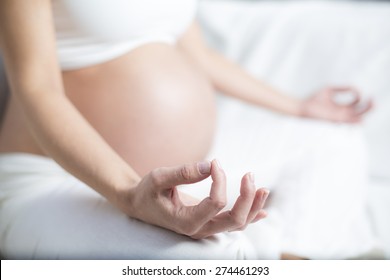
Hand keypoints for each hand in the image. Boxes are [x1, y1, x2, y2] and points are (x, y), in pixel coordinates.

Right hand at [116, 160, 268, 238]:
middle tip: (249, 175)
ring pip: (239, 224)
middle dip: (247, 198)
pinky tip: (263, 209)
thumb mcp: (158, 178)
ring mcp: (206, 228)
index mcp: (186, 221)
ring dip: (253, 207)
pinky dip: (250, 215)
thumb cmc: (147, 192)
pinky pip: (234, 224)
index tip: (214, 163)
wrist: (140, 205)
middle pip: (235, 220)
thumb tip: (208, 165)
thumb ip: (182, 172)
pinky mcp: (209, 222)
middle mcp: (199, 230)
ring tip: (263, 189)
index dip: (220, 180)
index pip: (216, 203)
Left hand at [300, 87, 372, 122]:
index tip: (355, 91)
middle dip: (369, 106)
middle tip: (373, 100)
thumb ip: (342, 88)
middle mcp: (341, 113)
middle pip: (360, 112)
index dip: (359, 96)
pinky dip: (356, 120)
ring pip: (357, 118)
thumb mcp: (330, 90)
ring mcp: (339, 117)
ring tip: (372, 104)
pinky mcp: (335, 120)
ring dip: (365, 112)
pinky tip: (361, 116)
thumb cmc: (314, 99)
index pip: (355, 103)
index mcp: (340, 106)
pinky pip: (348, 121)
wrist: (303, 106)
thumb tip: (355, 88)